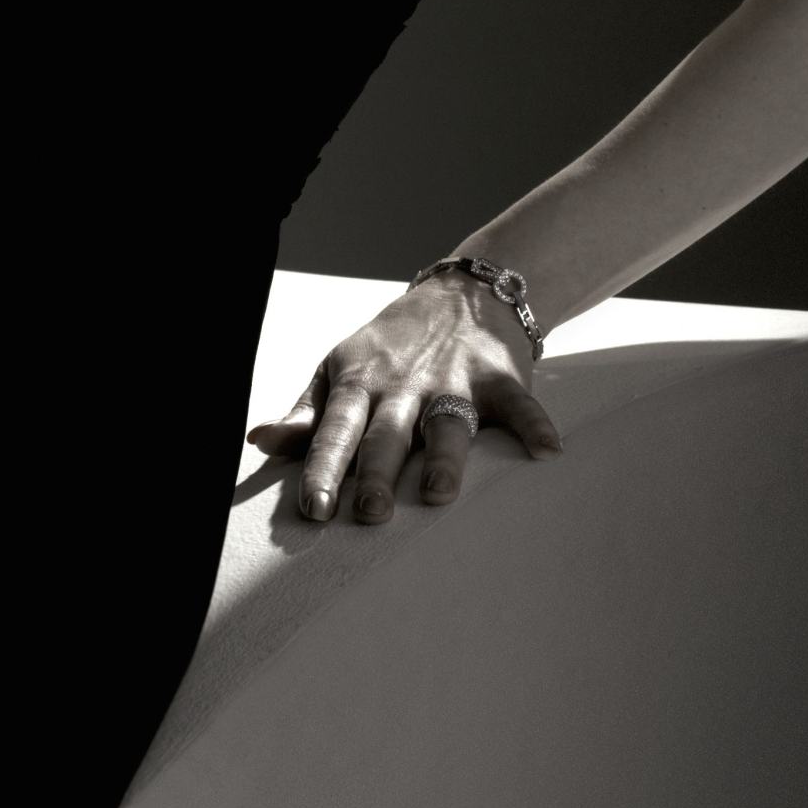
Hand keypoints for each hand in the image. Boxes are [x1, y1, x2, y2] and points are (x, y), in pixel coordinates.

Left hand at [245, 274, 564, 524]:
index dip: (322, 468)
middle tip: (370, 513)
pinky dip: (536, 424)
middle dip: (377, 472)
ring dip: (446, 456)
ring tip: (440, 493)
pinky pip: (520, 405)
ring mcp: (454, 381)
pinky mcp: (500, 379)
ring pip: (448, 422)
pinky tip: (548, 451)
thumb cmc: (390, 348)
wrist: (460, 294)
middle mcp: (404, 385)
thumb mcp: (339, 369)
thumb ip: (306, 414)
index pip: (334, 430)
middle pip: (388, 433)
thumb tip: (260, 441)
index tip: (315, 510)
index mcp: (359, 384)